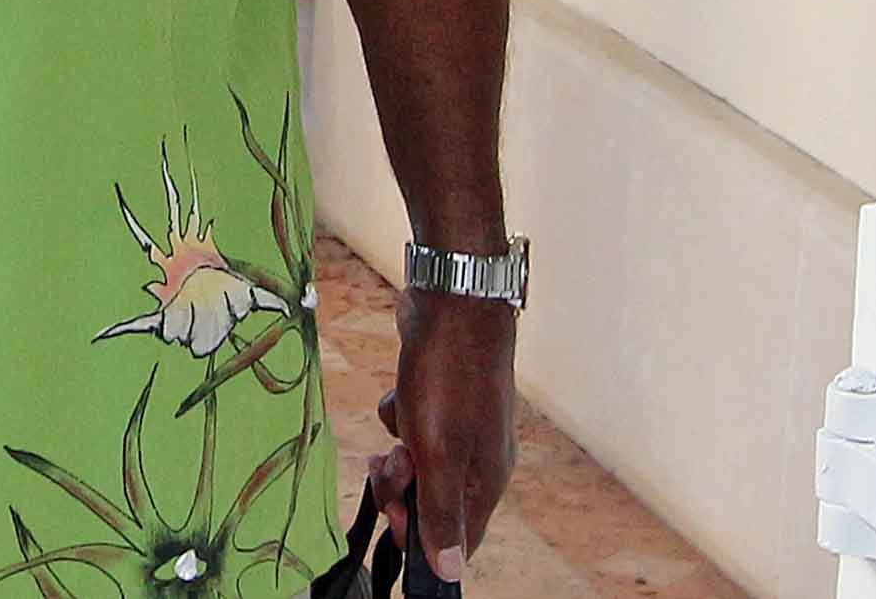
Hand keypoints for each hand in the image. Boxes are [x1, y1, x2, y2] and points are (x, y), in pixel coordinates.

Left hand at [369, 292, 518, 583]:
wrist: (455, 304)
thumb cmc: (449, 378)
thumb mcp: (438, 452)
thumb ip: (441, 511)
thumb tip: (449, 571)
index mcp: (486, 481)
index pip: (460, 539)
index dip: (421, 538)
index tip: (392, 517)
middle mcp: (481, 458)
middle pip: (433, 500)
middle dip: (402, 487)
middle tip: (389, 462)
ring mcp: (464, 426)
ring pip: (419, 460)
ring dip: (400, 447)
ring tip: (401, 419)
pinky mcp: (445, 398)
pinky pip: (413, 422)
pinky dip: (401, 411)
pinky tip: (402, 391)